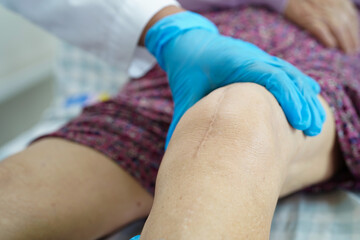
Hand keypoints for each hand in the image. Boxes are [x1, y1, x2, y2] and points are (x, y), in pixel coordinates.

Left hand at [146, 11, 325, 147]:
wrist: (189, 45)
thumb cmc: (187, 71)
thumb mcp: (185, 93)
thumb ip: (186, 118)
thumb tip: (178, 150)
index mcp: (234, 63)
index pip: (269, 77)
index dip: (287, 98)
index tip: (298, 122)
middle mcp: (250, 58)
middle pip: (285, 76)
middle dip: (301, 102)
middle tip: (311, 129)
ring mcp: (257, 57)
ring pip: (288, 74)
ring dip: (303, 96)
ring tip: (313, 122)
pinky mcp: (259, 61)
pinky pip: (284, 71)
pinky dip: (298, 85)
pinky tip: (310, 98)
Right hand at [284, 0, 359, 53]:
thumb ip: (334, 5)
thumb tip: (342, 20)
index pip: (351, 15)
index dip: (355, 29)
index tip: (356, 39)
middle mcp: (333, 5)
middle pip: (347, 23)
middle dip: (352, 38)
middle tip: (353, 50)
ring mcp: (321, 12)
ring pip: (339, 29)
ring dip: (344, 41)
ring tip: (346, 51)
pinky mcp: (309, 19)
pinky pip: (322, 31)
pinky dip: (328, 39)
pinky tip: (331, 46)